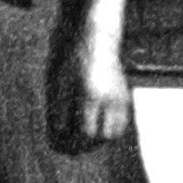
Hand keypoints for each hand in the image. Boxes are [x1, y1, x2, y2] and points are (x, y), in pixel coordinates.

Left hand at [51, 31, 131, 151]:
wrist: (96, 36)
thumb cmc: (71, 58)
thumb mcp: (57, 81)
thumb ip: (57, 108)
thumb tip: (59, 133)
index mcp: (91, 95)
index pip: (87, 133)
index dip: (74, 143)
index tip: (63, 146)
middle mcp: (111, 99)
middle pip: (104, 137)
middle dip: (88, 144)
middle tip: (73, 144)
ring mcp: (122, 97)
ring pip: (116, 132)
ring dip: (100, 137)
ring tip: (83, 135)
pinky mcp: (126, 95)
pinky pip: (121, 122)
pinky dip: (109, 127)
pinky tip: (94, 123)